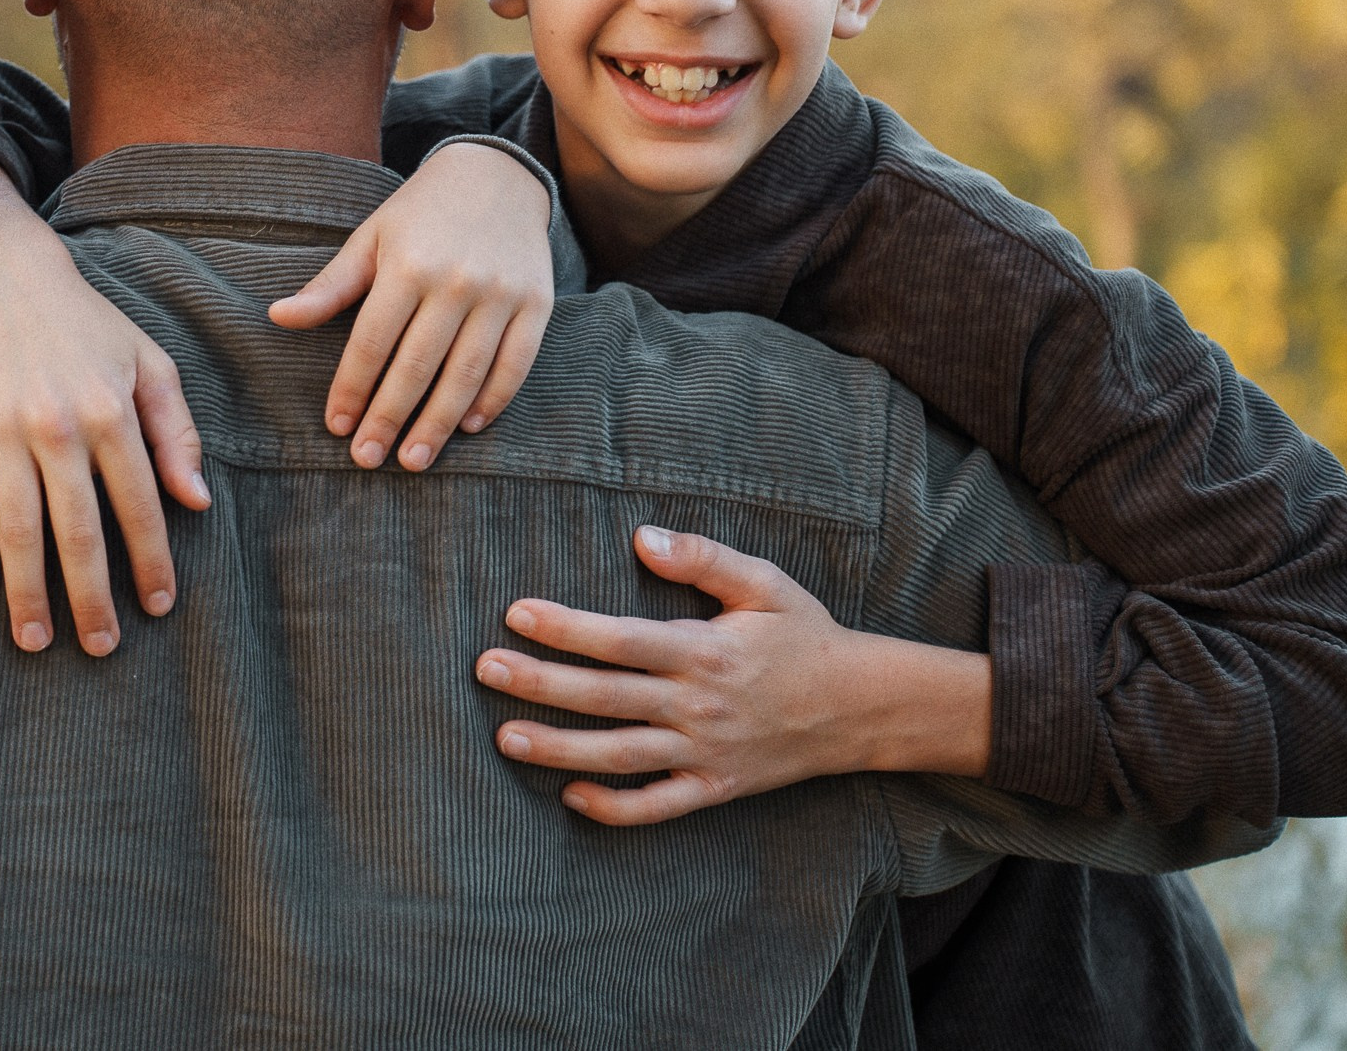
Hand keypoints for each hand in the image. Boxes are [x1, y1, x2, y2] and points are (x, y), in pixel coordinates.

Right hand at [0, 153, 209, 658]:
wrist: (5, 271)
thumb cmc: (88, 322)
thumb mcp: (148, 362)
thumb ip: (177, 431)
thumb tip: (196, 500)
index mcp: (112, 410)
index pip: (139, 504)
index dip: (151, 560)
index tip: (158, 606)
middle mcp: (58, 424)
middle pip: (78, 531)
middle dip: (92, 597)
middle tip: (101, 647)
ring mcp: (2, 427)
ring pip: (18, 527)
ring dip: (28, 591)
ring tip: (37, 640)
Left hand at [268, 140, 552, 470]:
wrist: (497, 176)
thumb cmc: (421, 214)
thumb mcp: (370, 239)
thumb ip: (329, 286)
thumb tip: (277, 317)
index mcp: (407, 265)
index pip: (372, 342)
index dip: (352, 388)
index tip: (336, 426)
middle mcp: (456, 281)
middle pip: (417, 365)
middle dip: (389, 417)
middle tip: (368, 458)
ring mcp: (501, 294)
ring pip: (466, 373)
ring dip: (438, 423)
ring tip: (413, 459)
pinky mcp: (537, 303)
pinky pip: (515, 364)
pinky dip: (492, 400)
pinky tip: (467, 426)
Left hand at [473, 526, 991, 824]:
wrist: (860, 707)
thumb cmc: (803, 636)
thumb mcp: (764, 584)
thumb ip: (704, 559)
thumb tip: (643, 538)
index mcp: (706, 651)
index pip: (623, 641)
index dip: (567, 630)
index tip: (517, 614)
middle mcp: (700, 706)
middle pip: (607, 698)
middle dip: (542, 685)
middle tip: (486, 669)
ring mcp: (705, 752)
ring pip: (621, 756)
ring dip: (560, 749)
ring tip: (506, 737)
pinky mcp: (715, 787)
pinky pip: (658, 807)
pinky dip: (614, 808)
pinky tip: (570, 796)